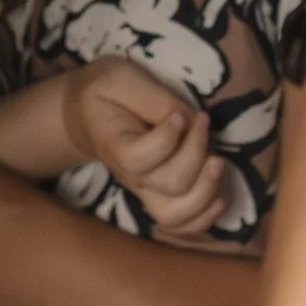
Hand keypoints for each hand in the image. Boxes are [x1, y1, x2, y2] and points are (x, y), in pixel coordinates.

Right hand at [60, 60, 224, 242]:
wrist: (85, 115)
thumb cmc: (106, 92)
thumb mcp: (122, 79)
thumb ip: (152, 98)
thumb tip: (188, 119)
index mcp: (116, 146)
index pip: (142, 158)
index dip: (169, 138)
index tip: (180, 113)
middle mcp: (131, 177)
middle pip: (171, 183)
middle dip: (196, 152)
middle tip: (202, 119)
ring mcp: (145, 191)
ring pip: (177, 214)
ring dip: (205, 191)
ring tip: (217, 161)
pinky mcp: (159, 196)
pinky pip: (181, 226)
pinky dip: (204, 219)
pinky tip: (220, 199)